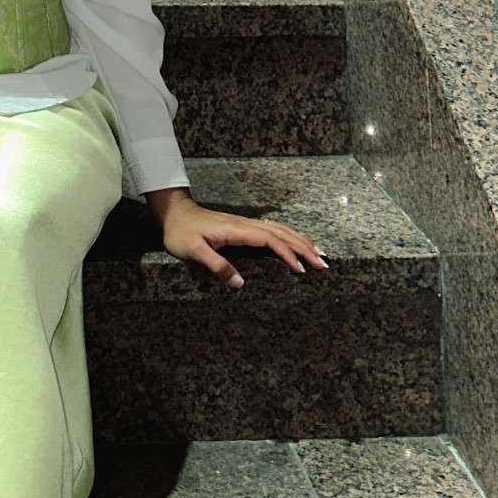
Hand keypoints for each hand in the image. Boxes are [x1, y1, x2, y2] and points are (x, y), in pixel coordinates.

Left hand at [146, 187, 327, 289]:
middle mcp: (245, 225)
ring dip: (300, 240)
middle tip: (323, 264)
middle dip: (304, 247)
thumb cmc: (181, 233)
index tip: (301, 269)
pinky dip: (289, 237)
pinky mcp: (243, 228)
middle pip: (282, 233)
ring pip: (280, 230)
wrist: (174, 214)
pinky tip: (296, 243)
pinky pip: (273, 231)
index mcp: (237, 230)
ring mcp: (245, 225)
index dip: (287, 253)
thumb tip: (240, 283)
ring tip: (319, 254)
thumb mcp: (193, 251)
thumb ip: (217, 265)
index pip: (270, 240)